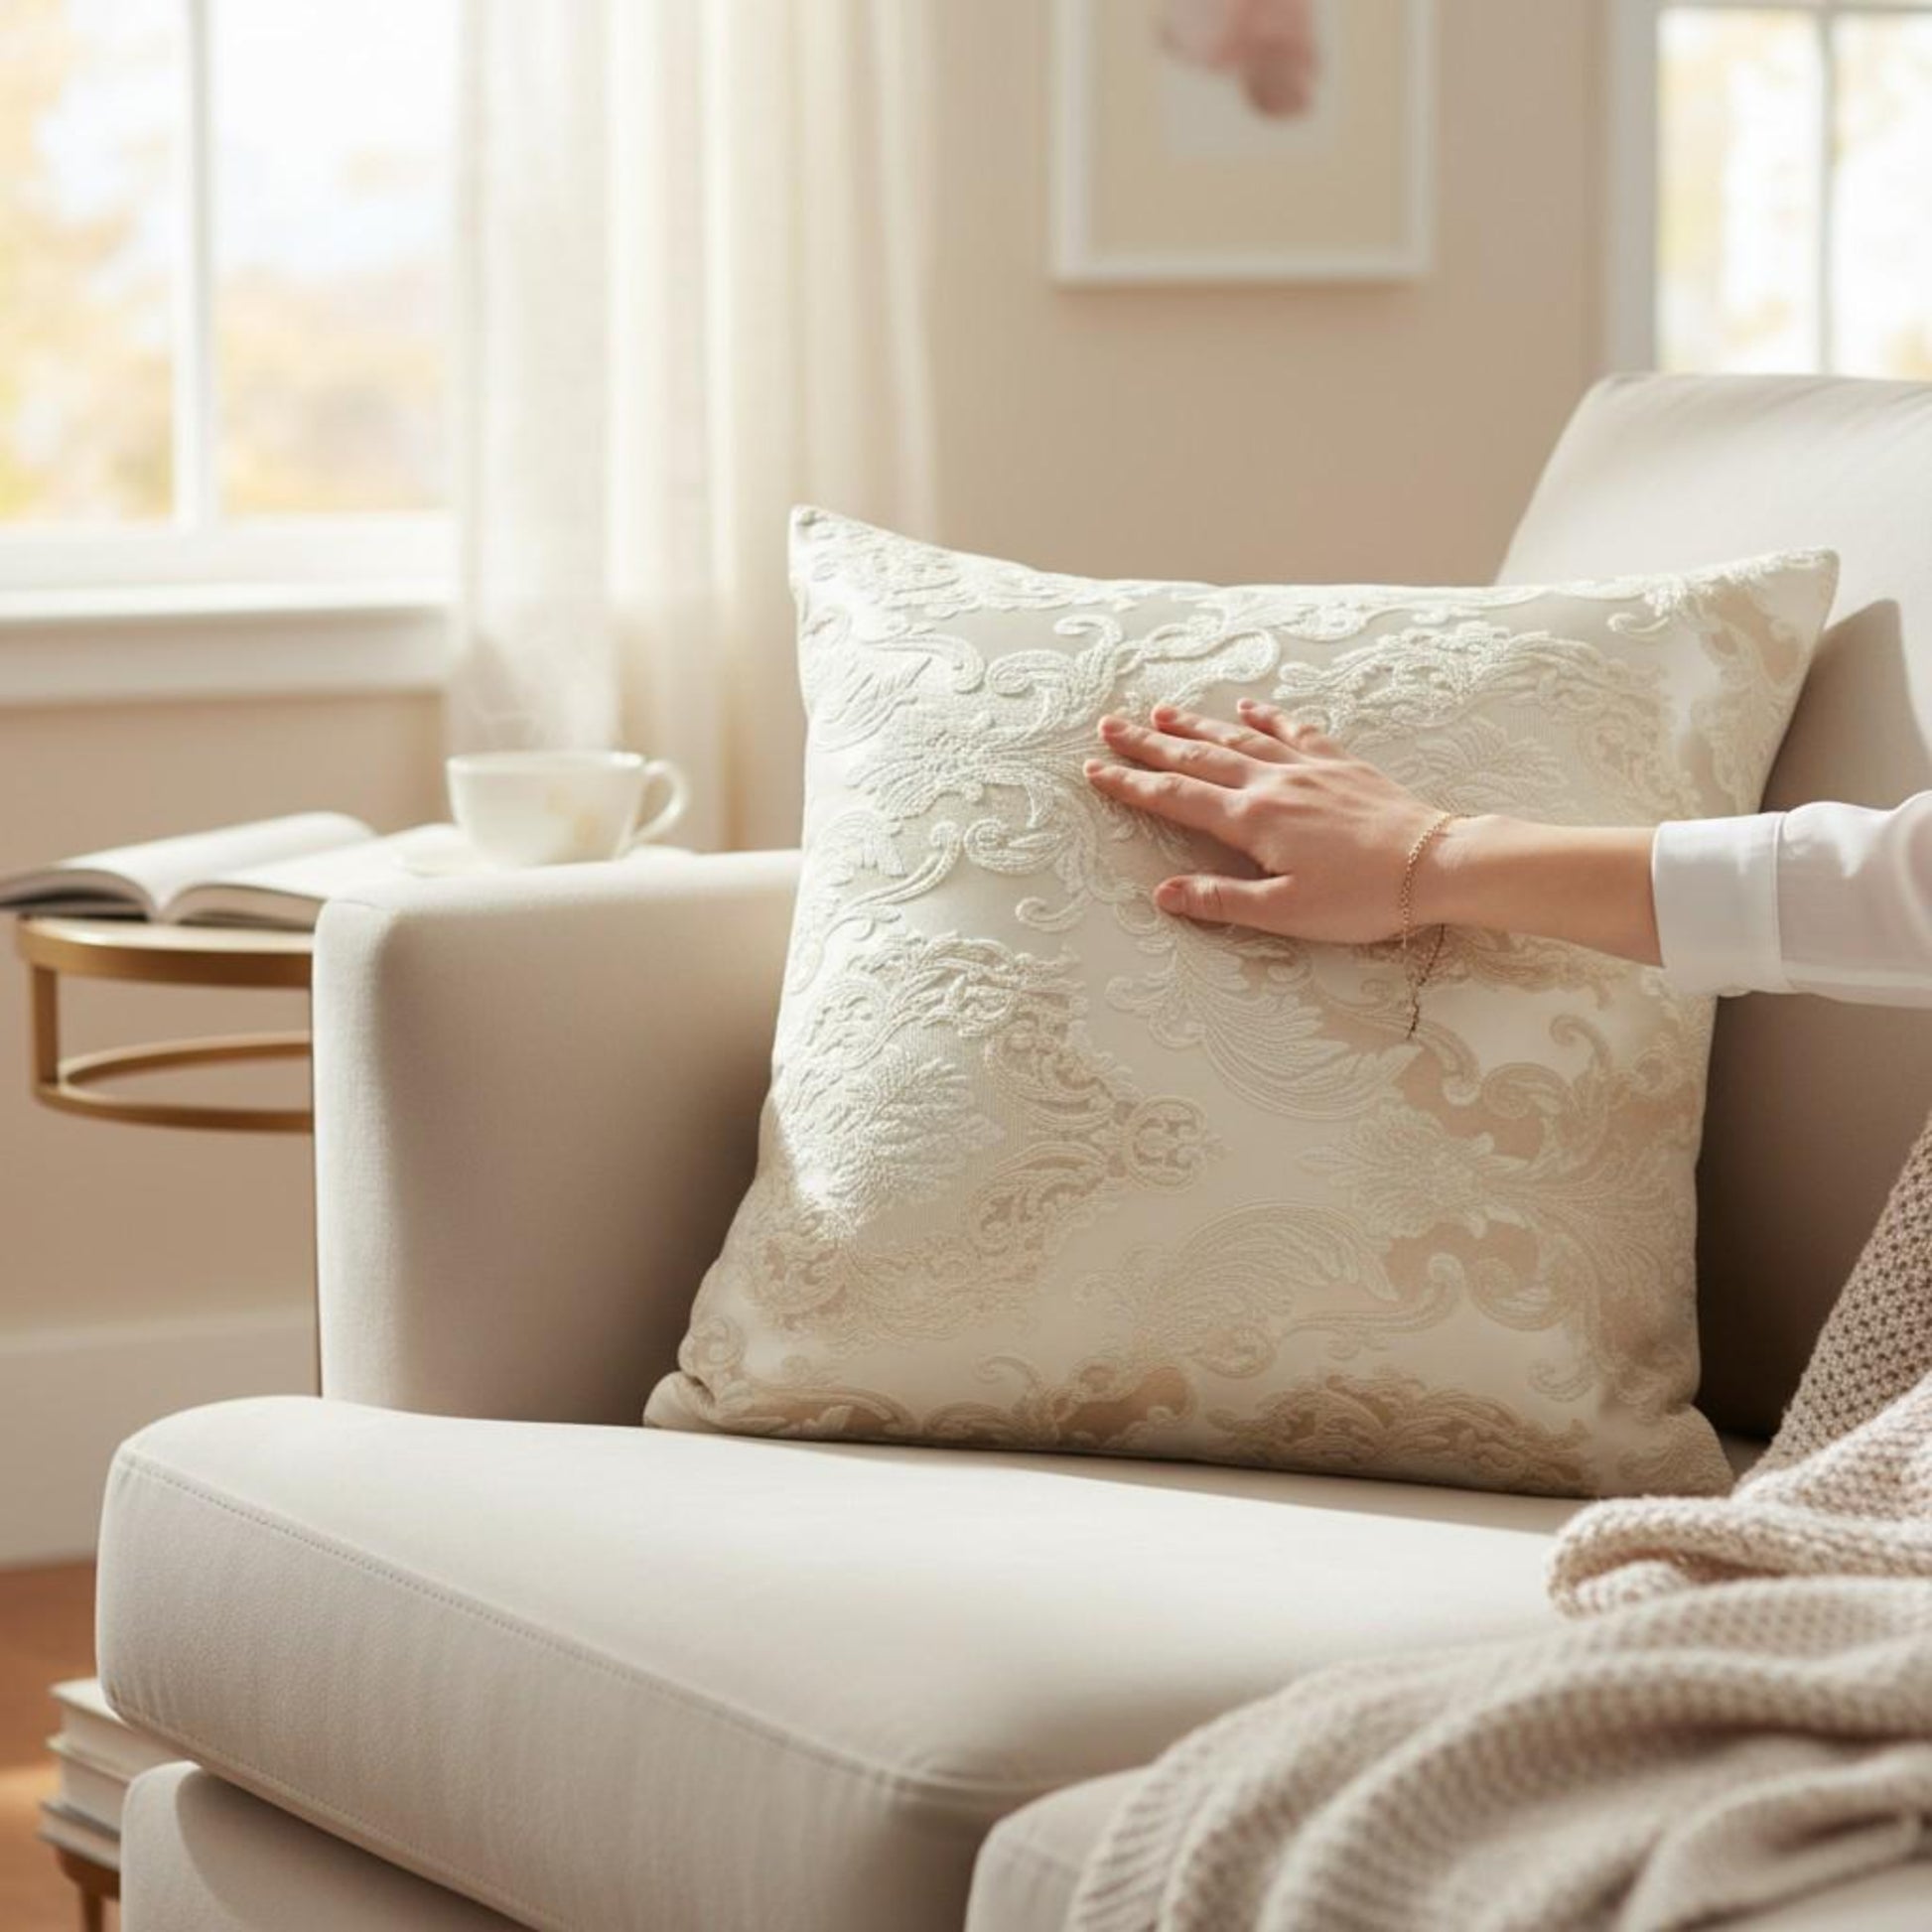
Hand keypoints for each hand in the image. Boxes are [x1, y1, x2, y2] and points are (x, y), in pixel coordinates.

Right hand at [1083, 700, 1440, 941]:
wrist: (1437, 863)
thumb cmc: (1363, 898)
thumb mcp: (1286, 912)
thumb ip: (1222, 900)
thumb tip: (1163, 893)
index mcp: (1253, 820)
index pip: (1176, 797)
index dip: (1132, 783)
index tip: (1095, 770)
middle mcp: (1273, 784)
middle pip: (1197, 757)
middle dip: (1149, 743)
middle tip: (1109, 726)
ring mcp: (1308, 769)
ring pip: (1239, 738)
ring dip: (1196, 724)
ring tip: (1161, 712)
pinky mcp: (1340, 765)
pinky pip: (1293, 731)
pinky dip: (1266, 718)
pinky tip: (1249, 707)